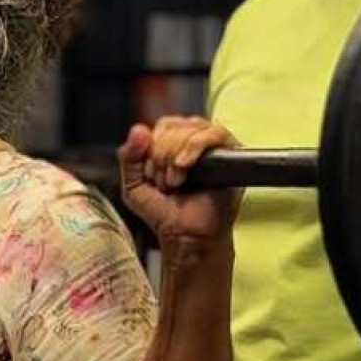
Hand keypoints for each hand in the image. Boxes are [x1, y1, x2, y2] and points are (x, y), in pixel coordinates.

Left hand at [118, 117, 240, 252]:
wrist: (185, 236)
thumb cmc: (163, 212)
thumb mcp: (133, 184)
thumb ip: (128, 156)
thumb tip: (138, 129)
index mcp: (173, 143)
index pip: (163, 125)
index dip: (152, 146)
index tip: (150, 174)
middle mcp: (194, 139)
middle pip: (175, 126)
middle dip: (161, 155)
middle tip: (164, 183)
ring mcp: (214, 146)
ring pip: (191, 128)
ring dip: (175, 156)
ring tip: (175, 182)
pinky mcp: (232, 154)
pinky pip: (214, 134)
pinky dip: (193, 147)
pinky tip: (184, 166)